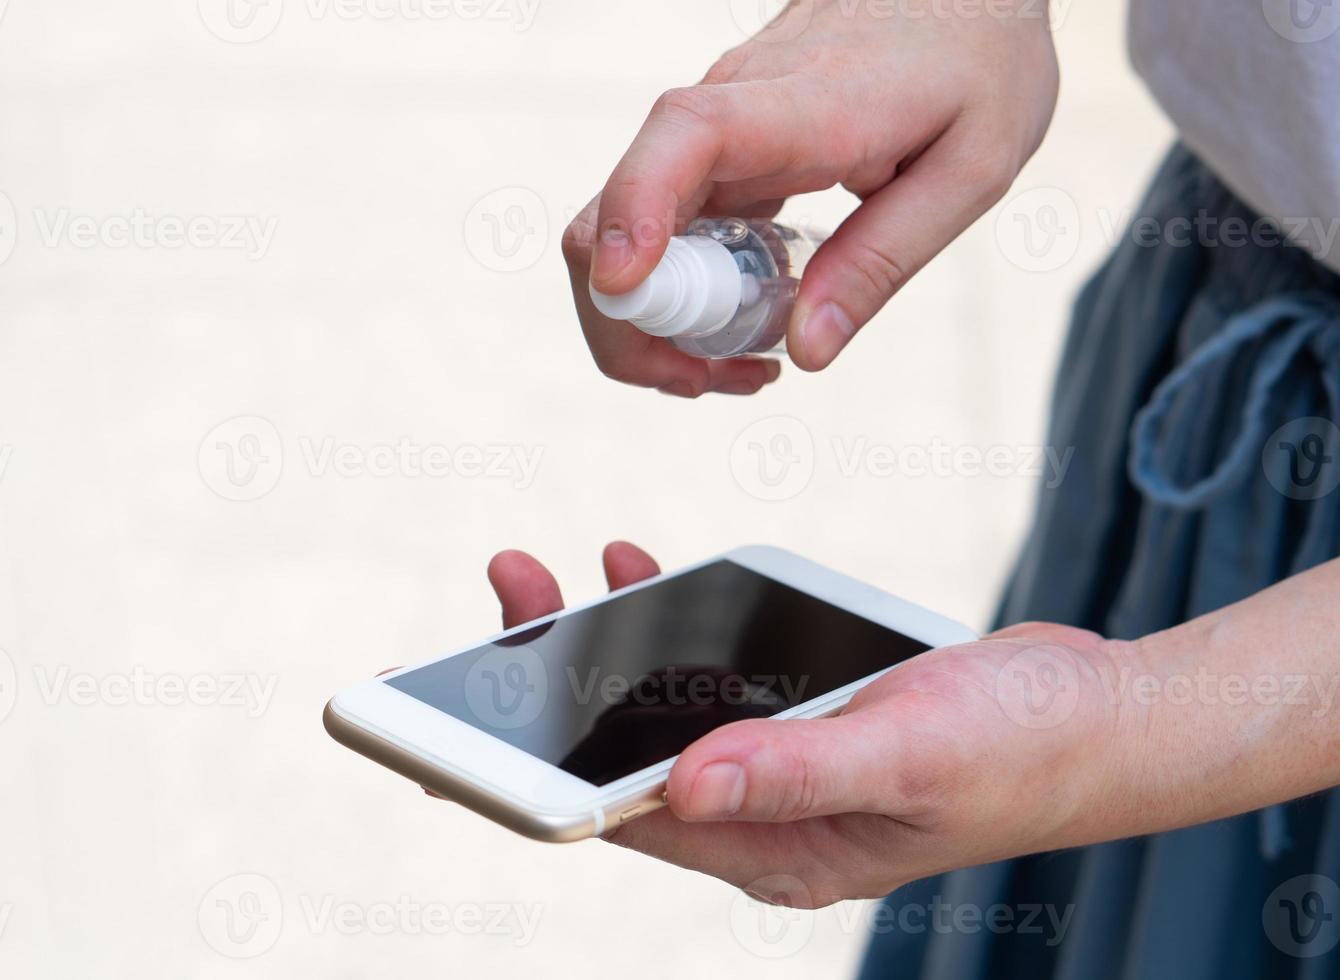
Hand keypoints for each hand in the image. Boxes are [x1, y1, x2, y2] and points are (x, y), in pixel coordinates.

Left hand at [486, 543, 1134, 907]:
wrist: (1105, 714)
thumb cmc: (1025, 745)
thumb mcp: (908, 750)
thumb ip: (792, 768)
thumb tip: (674, 782)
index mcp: (778, 854)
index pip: (622, 822)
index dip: (530, 780)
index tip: (449, 728)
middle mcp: (766, 824)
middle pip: (623, 763)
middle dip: (552, 687)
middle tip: (508, 597)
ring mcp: (782, 774)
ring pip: (659, 717)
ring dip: (605, 649)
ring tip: (556, 576)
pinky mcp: (801, 726)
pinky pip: (709, 684)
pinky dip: (670, 630)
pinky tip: (645, 578)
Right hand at [564, 0, 1057, 390]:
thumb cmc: (977, 63)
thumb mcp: (971, 169)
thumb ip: (884, 260)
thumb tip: (806, 350)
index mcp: (803, 104)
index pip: (686, 136)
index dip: (637, 211)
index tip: (624, 287)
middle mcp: (729, 109)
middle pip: (614, 212)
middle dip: (633, 322)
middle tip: (713, 379)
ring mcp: (710, 131)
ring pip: (621, 233)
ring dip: (651, 320)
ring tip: (738, 367)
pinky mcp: (713, 152)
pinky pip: (661, 230)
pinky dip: (677, 294)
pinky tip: (741, 325)